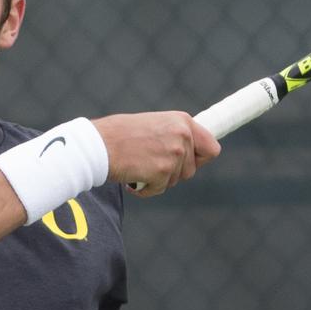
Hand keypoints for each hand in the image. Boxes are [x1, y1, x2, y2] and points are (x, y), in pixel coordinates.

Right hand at [92, 111, 219, 195]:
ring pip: (176, 180)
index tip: (193, 163)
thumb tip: (187, 153)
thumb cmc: (119, 135)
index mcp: (182, 121)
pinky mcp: (163, 171)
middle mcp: (183, 135)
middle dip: (173, 173)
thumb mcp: (153, 125)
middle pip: (192, 169)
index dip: (201, 159)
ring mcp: (174, 153)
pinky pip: (160, 189)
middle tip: (151, 165)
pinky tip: (133, 177)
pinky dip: (146, 189)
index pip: (211, 147)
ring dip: (159, 180)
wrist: (99, 144)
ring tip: (139, 167)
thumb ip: (173, 136)